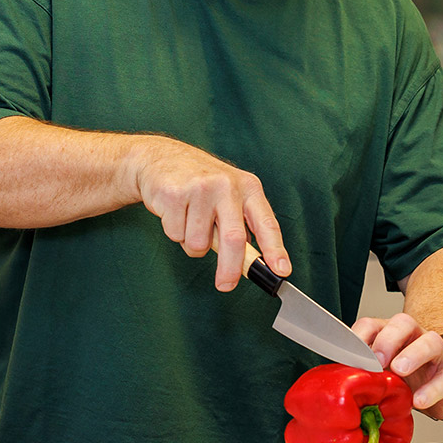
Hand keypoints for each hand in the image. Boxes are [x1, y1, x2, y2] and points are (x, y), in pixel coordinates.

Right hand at [128, 137, 288, 290]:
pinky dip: (174, 232)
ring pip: (198, 243)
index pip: (267, 223)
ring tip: (189, 220)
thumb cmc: (200, 183)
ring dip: (192, 243)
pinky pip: (176, 235)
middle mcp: (227, 185)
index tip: (281, 271)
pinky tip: (175, 211)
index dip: (275, 250)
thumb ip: (242, 224)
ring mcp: (200, 189)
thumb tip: (252, 263)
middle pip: (234, 239)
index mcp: (248, 187)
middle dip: (230, 269)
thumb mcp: (230, 194)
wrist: (161, 157)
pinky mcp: (174, 194)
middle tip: (226, 285)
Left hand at [354, 314, 442, 419]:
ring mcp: (436, 354)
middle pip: (403, 323)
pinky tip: (420, 400)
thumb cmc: (407, 379)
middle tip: (377, 359)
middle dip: (388, 339)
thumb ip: (364, 373)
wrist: (442, 389)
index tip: (350, 352)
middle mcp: (414, 337)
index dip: (360, 336)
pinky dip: (432, 389)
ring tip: (400, 370)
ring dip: (413, 354)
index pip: (372, 325)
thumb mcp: (382, 374)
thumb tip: (336, 383)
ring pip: (430, 342)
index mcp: (391, 334)